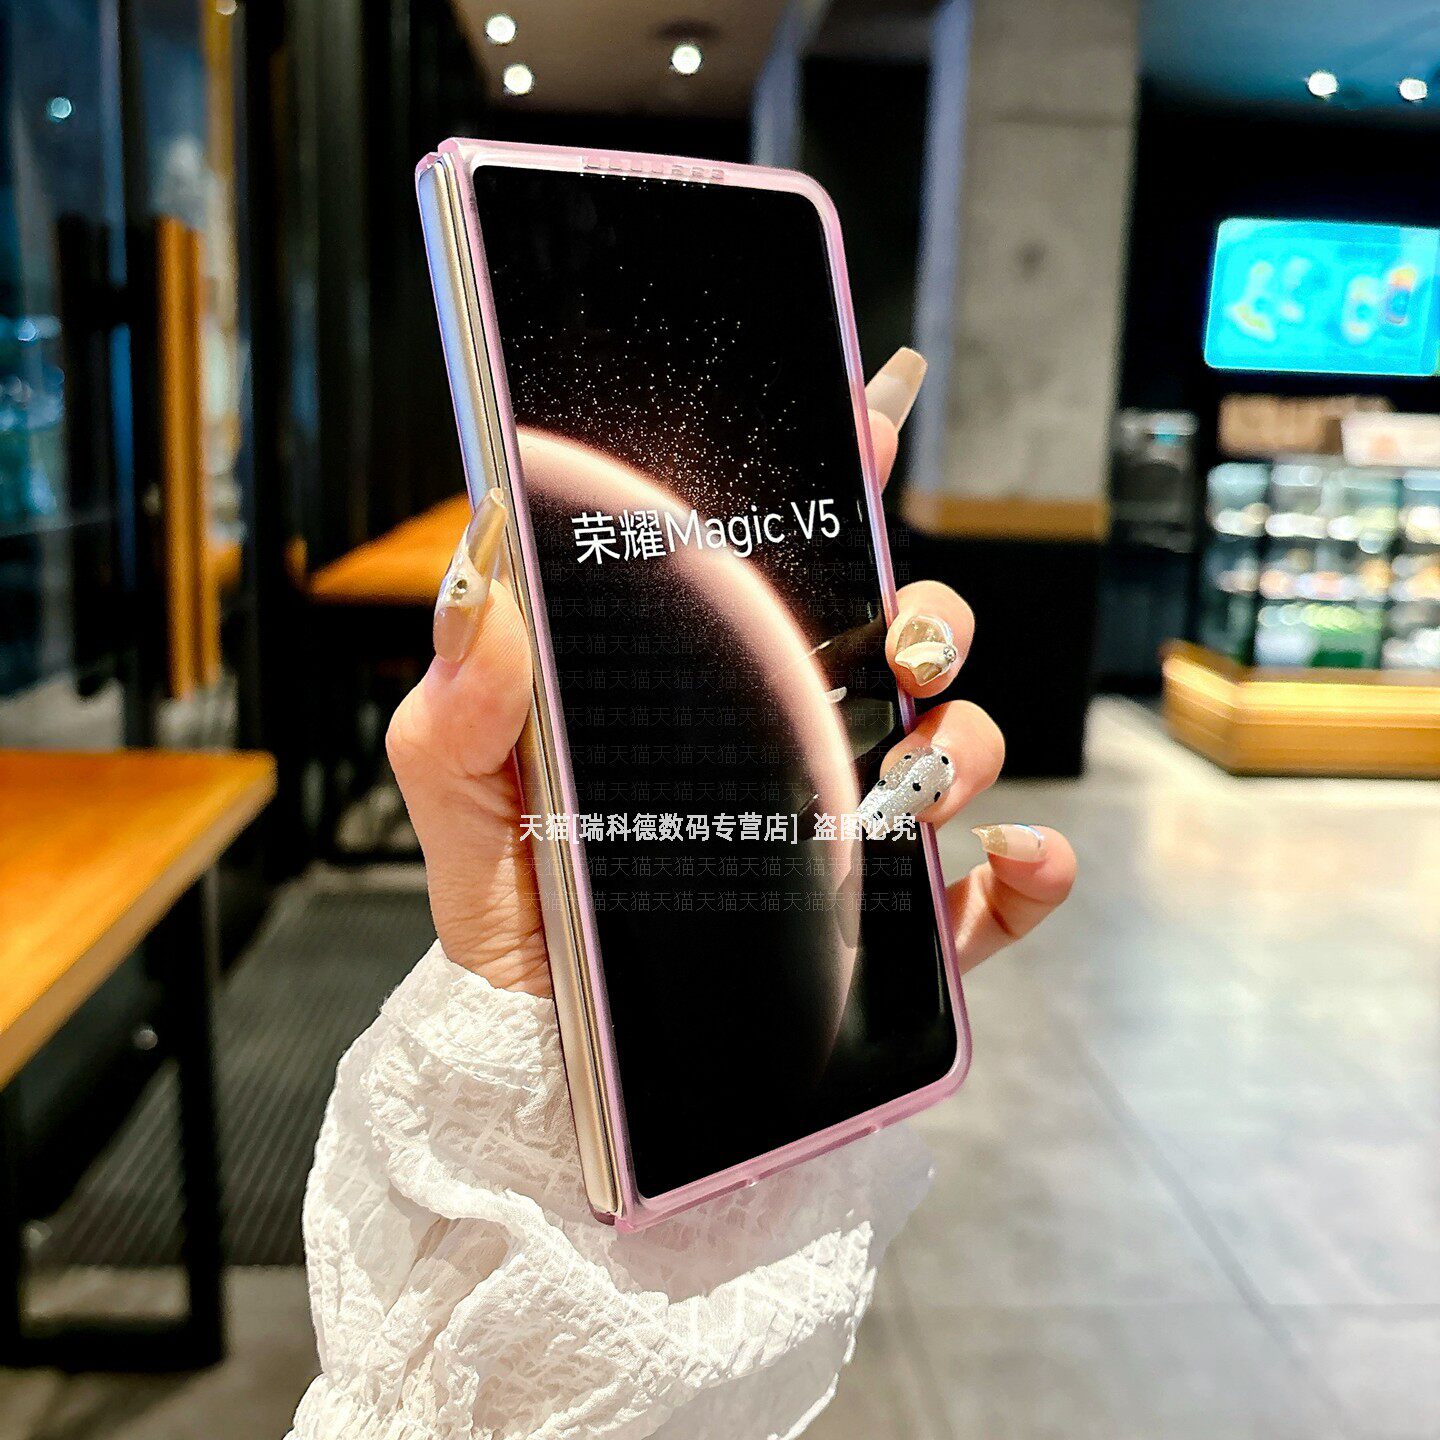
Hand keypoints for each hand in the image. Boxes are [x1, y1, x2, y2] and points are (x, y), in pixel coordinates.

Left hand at [386, 348, 1075, 996]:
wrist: (550, 1057)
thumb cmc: (513, 918)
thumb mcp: (461, 799)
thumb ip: (461, 699)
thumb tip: (484, 587)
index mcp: (712, 689)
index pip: (787, 566)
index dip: (839, 482)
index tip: (871, 413)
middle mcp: (798, 746)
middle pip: (906, 638)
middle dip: (933, 615)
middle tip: (900, 640)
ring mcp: (855, 835)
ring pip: (961, 749)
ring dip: (968, 743)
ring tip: (910, 782)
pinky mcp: (894, 936)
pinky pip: (994, 895)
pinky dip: (1031, 869)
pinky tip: (1010, 859)